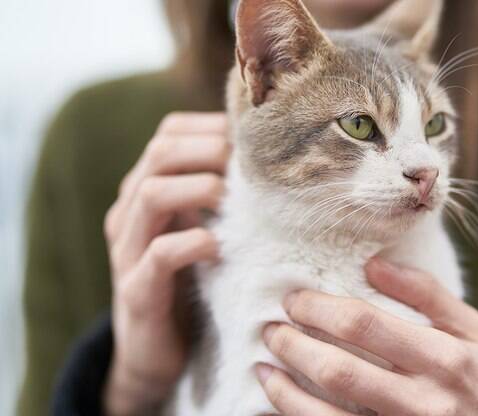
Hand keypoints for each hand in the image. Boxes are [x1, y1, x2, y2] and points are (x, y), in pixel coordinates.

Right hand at [103, 112, 229, 414]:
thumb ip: (219, 197)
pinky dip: (190, 243)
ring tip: (231, 199)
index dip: (210, 128)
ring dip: (198, 188)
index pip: (168, 134)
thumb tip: (271, 161)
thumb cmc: (190, 284)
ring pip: (150, 194)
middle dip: (207, 149)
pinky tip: (217, 246)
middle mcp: (130, 213)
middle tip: (247, 165)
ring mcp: (128, 251)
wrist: (156, 355)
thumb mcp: (202, 230)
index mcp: (146, 191)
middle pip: (159, 153)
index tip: (252, 140)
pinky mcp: (137, 290)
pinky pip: (157, 254)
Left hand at [257, 258, 477, 415]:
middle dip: (294, 345)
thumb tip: (373, 264)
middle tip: (271, 327)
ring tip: (264, 364)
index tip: (294, 298)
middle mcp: (423, 400)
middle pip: (339, 369)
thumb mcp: (472, 329)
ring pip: (326, 414)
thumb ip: (426, 294)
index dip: (319, 309)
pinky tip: (280, 399)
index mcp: (444, 357)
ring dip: (285, 388)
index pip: (365, 324)